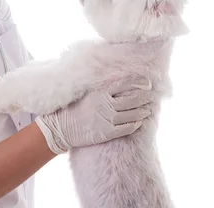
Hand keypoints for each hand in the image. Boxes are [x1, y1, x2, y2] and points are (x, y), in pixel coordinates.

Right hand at [35, 77, 153, 153]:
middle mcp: (105, 104)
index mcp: (100, 92)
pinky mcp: (107, 132)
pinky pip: (126, 128)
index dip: (138, 82)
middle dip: (145, 97)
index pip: (125, 83)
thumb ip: (101, 88)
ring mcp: (107, 119)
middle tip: (152, 95)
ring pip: (132, 114)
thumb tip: (118, 81)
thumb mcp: (86, 93)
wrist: (61, 128)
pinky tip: (139, 122)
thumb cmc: (73, 109)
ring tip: (148, 109)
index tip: (147, 82)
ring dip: (143, 111)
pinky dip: (135, 124)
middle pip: (132, 99)